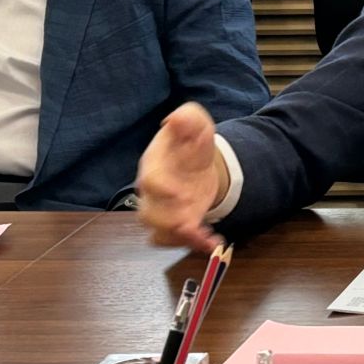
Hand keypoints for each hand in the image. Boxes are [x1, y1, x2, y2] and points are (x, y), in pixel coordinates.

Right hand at [135, 103, 228, 254]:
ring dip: (181, 238)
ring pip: (159, 233)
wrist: (197, 162)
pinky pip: (175, 242)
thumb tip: (175, 118)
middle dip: (169, 221)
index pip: (150, 180)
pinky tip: (214, 242)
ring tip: (206, 236)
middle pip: (149, 214)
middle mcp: (152, 193)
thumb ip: (188, 118)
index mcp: (154, 165)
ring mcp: (162, 211)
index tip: (180, 194)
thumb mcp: (196, 124)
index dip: (162, 190)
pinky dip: (194, 245)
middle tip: (190, 221)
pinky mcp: (174, 225)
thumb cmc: (191, 143)